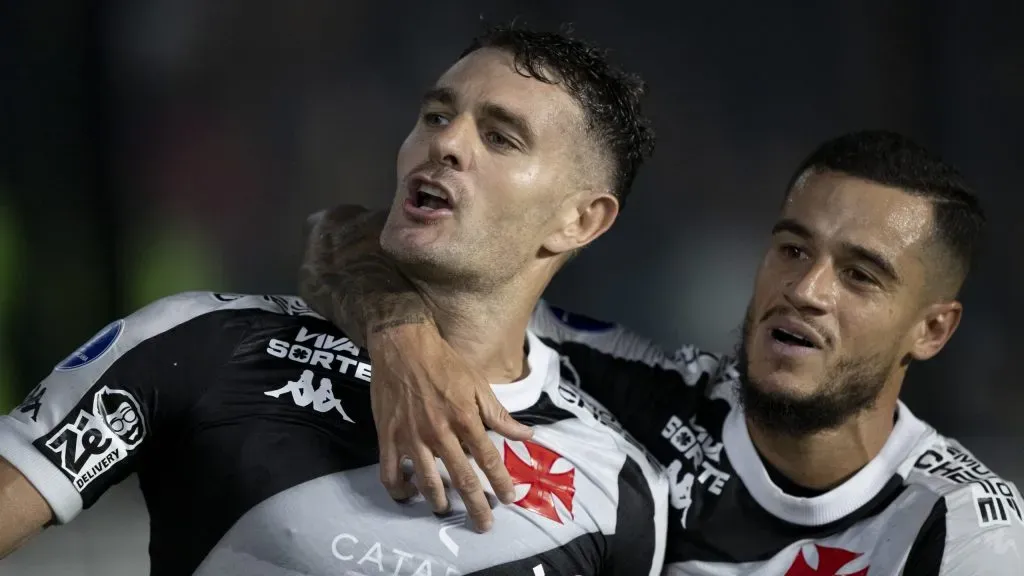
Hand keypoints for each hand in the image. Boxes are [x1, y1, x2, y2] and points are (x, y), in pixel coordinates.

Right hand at [368, 322, 532, 531]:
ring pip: (428, 483)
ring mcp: (412, 438)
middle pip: (462, 479)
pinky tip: (410, 493)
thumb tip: (527, 435)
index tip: (508, 499)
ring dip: (439, 502)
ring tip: (446, 510)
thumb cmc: (444, 362)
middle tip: (484, 525)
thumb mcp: (478, 384)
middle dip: (476, 506)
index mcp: (465, 419)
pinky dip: (400, 490)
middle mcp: (440, 433)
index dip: (500, 483)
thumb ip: (500, 415)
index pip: (488, 459)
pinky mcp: (388, 437)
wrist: (402, 345)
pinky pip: (391, 474)